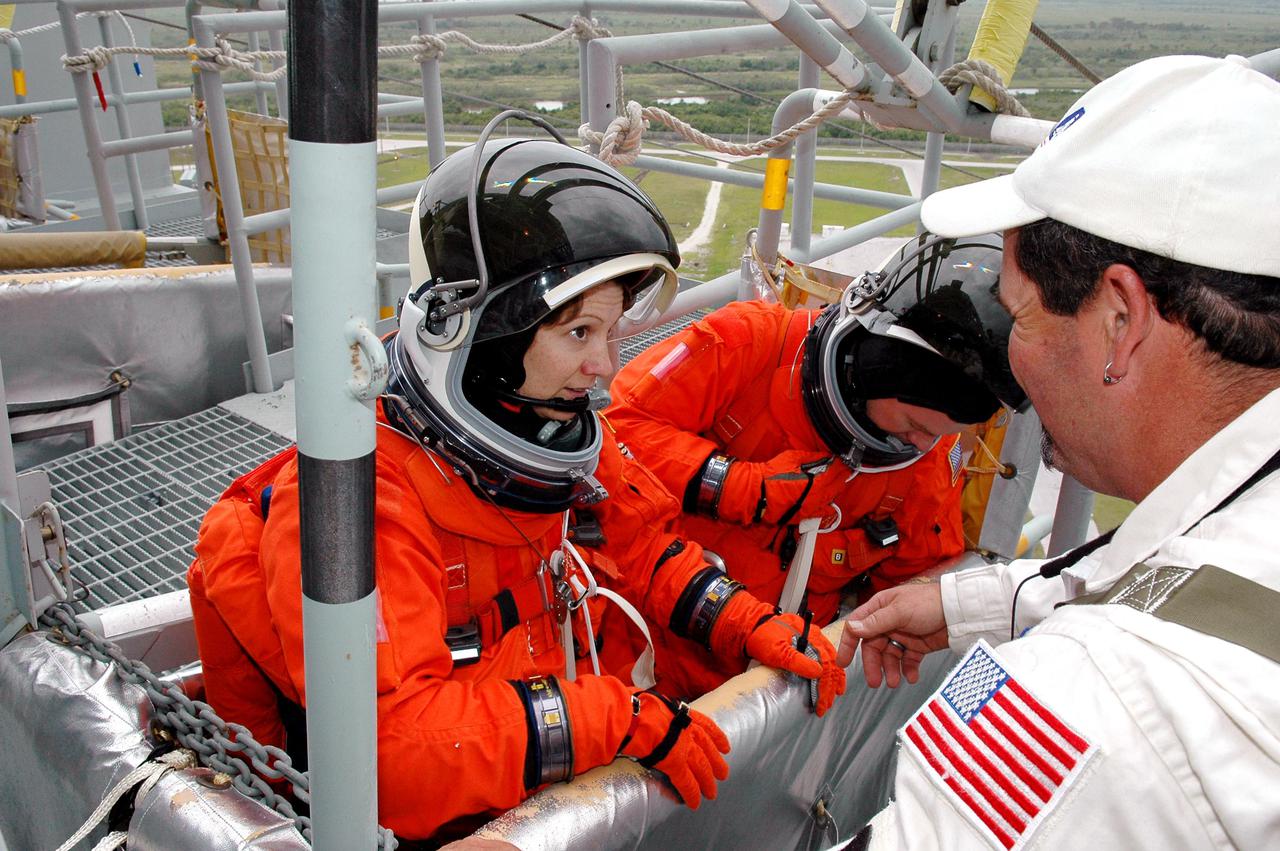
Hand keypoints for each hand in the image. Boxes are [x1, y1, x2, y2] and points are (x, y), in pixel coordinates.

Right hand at [620, 691, 730, 807]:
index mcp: (683, 715)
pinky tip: (694, 803)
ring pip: (702, 768)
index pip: (706, 726)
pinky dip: (691, 794)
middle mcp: (688, 732)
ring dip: (707, 782)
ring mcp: (684, 749)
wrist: (635, 716)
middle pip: (708, 750)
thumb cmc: (637, 705)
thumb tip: (645, 707)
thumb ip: (656, 708)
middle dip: (716, 763)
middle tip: (723, 774)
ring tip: (712, 793)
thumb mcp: (653, 701)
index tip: (725, 747)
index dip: (717, 737)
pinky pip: (687, 783)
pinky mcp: (675, 765)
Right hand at [718, 450, 850, 525]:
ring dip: (836, 489)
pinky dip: (828, 506)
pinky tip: (830, 503)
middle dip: (842, 476)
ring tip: (840, 483)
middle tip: (846, 470)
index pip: (835, 472)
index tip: (844, 460)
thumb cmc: (771, 475)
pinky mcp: (804, 515)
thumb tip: (823, 457)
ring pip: (830, 498)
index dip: (841, 465)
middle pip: (836, 486)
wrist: (758, 494)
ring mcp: (811, 507)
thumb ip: (811, 458)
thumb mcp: (792, 458)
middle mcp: (817, 496)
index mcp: (816, 481)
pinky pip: (821, 512)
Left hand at [745, 613, 846, 715]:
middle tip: (825, 705)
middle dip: (830, 687)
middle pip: (831, 664)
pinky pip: (824, 659)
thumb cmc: (762, 637)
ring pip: (830, 661)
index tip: (823, 702)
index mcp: (811, 636)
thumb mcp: (777, 652)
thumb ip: (797, 661)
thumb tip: (818, 673)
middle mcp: (815, 636)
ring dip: (832, 681)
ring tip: (831, 697)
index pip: (826, 664)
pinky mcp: (808, 644)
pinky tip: (828, 682)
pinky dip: (828, 673)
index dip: (826, 686)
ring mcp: (813, 639)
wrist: (752, 628)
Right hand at [838, 582, 948, 688]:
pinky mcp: (917, 645)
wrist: (959, 612)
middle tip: (874, 681)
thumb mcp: (899, 611)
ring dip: (890, 670)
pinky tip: (911, 676)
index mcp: (880, 608)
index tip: (843, 662)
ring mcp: (903, 634)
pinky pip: (907, 660)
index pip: (857, 627)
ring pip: (889, 656)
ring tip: (895, 682)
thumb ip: (875, 622)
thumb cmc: (929, 603)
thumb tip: (852, 627)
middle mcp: (888, 621)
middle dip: (873, 665)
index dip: (848, 644)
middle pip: (873, 646)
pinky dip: (907, 670)